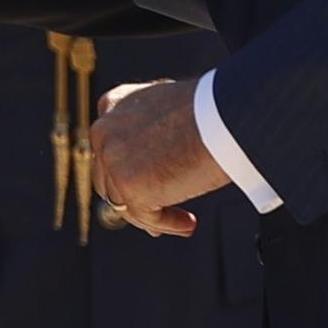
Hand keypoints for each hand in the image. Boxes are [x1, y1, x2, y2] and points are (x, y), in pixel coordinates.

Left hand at [90, 78, 227, 238]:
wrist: (221, 113)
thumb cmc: (209, 107)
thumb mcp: (169, 109)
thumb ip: (152, 129)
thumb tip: (154, 162)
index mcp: (114, 104)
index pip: (111, 147)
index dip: (126, 172)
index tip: (148, 185)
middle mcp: (105, 130)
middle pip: (110, 178)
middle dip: (135, 198)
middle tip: (159, 210)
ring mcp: (112, 158)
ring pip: (124, 202)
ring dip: (154, 215)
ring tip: (185, 222)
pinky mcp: (127, 185)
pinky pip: (145, 216)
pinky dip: (168, 223)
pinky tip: (190, 224)